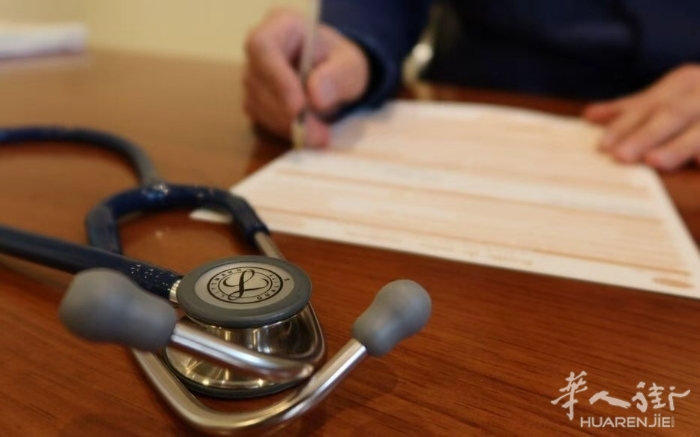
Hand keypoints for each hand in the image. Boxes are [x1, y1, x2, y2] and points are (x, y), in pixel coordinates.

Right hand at [243, 9, 369, 147]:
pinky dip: (285, 131)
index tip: (299, 106)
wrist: (336, 77)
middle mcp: (259, 50)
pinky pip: (263, 120)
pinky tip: (308, 134)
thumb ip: (337, 77)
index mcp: (281, 26)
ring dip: (287, 126)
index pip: (263, 46)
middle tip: (318, 135)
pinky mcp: (255, 101)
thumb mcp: (351, 66)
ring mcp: (254, 77)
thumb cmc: (341, 63)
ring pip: (258, 105)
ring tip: (320, 136)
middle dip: (287, 113)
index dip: (277, 78)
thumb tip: (316, 98)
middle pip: (258, 81)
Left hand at [583, 64, 699, 170]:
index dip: (624, 124)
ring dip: (678, 146)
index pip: (649, 104)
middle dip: (645, 135)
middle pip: (673, 113)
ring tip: (655, 161)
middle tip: (620, 156)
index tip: (602, 146)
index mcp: (685, 81)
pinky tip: (696, 166)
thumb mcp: (669, 99)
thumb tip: (591, 116)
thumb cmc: (696, 107)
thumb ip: (635, 108)